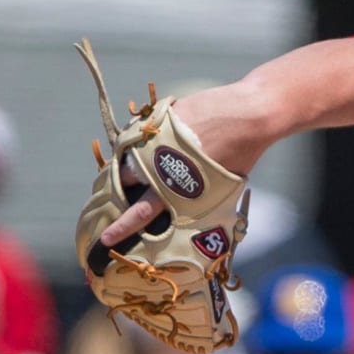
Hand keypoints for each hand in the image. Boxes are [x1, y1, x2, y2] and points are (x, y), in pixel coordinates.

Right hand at [98, 89, 254, 249]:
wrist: (247, 114)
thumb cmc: (240, 156)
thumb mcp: (218, 188)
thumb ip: (194, 197)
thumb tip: (179, 205)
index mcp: (173, 189)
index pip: (139, 213)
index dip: (121, 226)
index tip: (106, 238)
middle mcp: (158, 164)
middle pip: (125, 178)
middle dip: (120, 184)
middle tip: (120, 188)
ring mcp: (155, 137)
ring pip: (129, 152)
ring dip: (132, 158)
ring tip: (145, 159)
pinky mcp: (159, 116)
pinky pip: (142, 130)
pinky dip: (147, 137)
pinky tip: (160, 137)